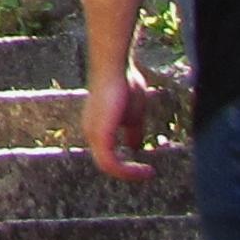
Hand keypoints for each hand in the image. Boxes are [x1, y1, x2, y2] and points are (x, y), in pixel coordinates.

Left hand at [80, 62, 161, 181]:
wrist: (115, 66)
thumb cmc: (124, 83)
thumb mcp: (133, 114)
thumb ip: (132, 131)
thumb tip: (135, 148)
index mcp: (98, 128)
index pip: (108, 155)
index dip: (126, 164)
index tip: (147, 167)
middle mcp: (91, 133)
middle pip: (107, 163)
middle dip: (128, 172)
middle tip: (148, 173)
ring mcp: (92, 134)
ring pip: (107, 166)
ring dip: (129, 174)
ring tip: (147, 173)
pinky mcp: (99, 134)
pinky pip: (110, 163)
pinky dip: (127, 170)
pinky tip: (143, 168)